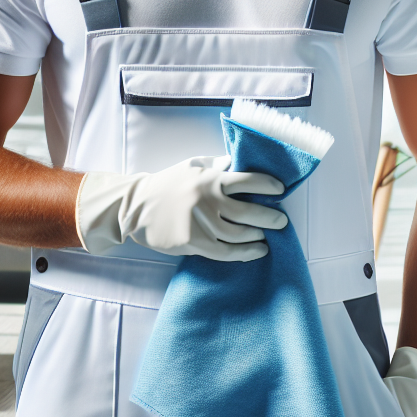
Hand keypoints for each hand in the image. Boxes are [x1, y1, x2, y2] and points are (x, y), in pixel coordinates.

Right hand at [75, 156, 287, 260]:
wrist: (136, 206)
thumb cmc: (167, 183)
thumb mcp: (191, 166)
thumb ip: (217, 165)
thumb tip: (240, 163)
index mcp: (208, 179)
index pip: (245, 181)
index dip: (267, 185)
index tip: (280, 190)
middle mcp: (207, 201)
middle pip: (248, 213)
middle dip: (270, 218)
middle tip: (281, 220)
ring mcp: (200, 224)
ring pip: (239, 235)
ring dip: (258, 237)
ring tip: (266, 236)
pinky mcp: (193, 243)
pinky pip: (225, 252)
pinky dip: (245, 253)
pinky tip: (257, 251)